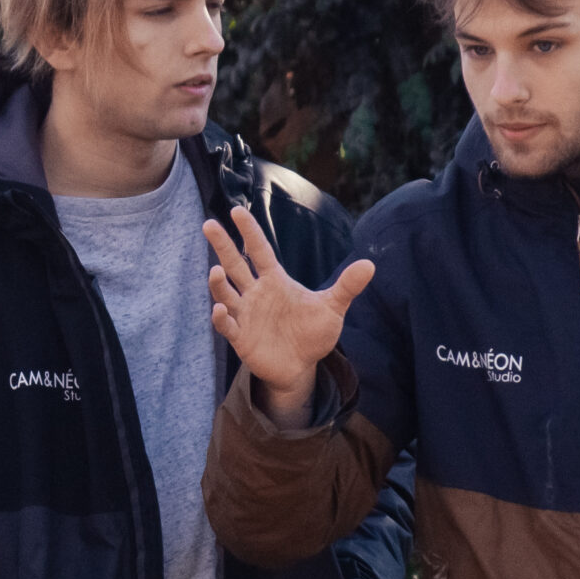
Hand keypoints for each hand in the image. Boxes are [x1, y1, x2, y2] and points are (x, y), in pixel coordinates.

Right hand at [203, 206, 375, 428]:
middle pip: (235, 264)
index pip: (259, 251)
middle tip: (208, 224)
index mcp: (275, 281)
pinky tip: (220, 309)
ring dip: (219, 283)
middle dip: (222, 245)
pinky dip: (221, 317)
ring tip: (216, 271)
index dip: (249, 232)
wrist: (302, 366)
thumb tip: (370, 264)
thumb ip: (346, 286)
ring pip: (226, 293)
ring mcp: (245, 315)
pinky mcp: (241, 337)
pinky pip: (227, 325)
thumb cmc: (313, 333)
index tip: (237, 211)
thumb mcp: (332, 308)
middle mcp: (256, 294)